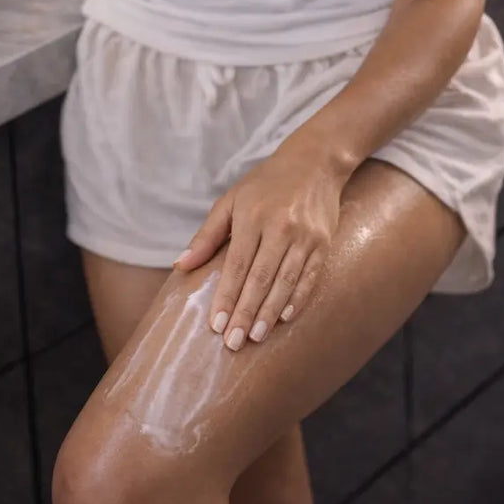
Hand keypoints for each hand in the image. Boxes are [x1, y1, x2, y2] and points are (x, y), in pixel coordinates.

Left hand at [173, 143, 347, 351]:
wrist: (315, 161)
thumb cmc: (266, 183)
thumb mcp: (231, 200)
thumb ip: (207, 235)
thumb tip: (181, 265)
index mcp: (253, 215)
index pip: (236, 265)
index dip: (226, 296)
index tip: (216, 325)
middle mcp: (280, 226)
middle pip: (260, 278)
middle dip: (245, 312)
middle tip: (233, 343)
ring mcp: (305, 235)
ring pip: (285, 281)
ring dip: (269, 312)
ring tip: (255, 336)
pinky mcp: (323, 241)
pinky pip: (309, 276)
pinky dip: (297, 298)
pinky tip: (285, 317)